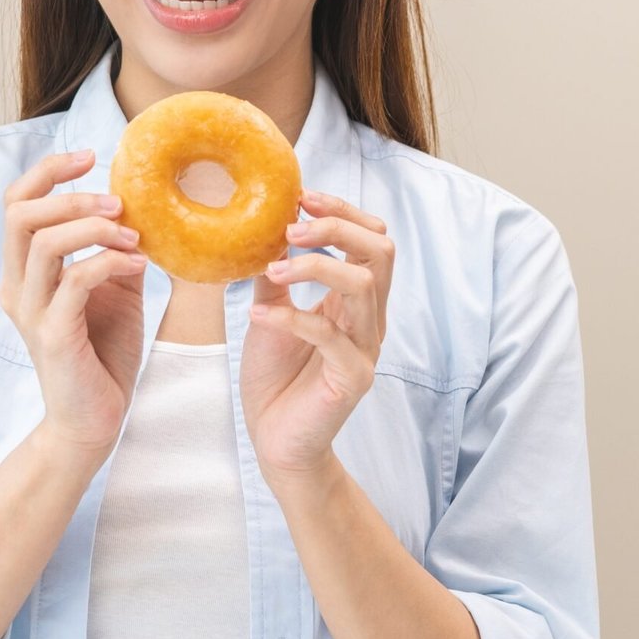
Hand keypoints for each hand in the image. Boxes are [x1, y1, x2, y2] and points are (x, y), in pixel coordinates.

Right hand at [0, 149, 147, 456]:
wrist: (94, 422)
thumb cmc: (102, 355)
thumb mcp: (113, 291)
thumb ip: (115, 251)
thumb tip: (142, 210)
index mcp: (24, 272)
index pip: (16, 203)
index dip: (49, 171)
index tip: (91, 157)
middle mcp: (17, 287)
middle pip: (19, 214)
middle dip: (70, 194)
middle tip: (117, 201)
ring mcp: (31, 312)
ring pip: (43, 242)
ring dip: (93, 226)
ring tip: (132, 234)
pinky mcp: (52, 336)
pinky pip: (75, 281)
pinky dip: (108, 262)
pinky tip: (138, 266)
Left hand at [239, 190, 394, 481]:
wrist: (277, 440)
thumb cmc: (277, 376)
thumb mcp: (272, 310)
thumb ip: (275, 272)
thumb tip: (262, 226)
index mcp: (357, 300)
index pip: (372, 239)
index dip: (343, 212)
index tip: (302, 198)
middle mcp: (370, 319)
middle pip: (380, 252)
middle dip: (337, 228)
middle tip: (291, 227)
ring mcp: (366, 349)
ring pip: (362, 285)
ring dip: (315, 266)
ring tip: (274, 269)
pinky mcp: (352, 378)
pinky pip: (330, 335)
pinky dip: (291, 317)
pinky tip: (258, 315)